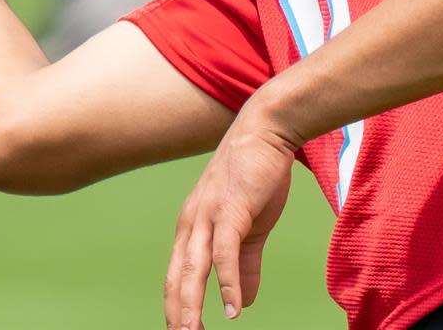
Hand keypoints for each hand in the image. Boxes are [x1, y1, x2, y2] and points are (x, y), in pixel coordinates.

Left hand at [164, 106, 298, 328]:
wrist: (266, 131)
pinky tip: (231, 306)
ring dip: (191, 304)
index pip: (177, 274)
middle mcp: (192, 223)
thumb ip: (245, 266)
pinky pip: (224, 251)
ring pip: (193, 268)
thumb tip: (241, 303)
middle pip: (177, 277)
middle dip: (176, 313)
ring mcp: (208, 216)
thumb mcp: (250, 228)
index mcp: (192, 227)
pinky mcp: (230, 209)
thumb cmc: (255, 177)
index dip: (176, 305)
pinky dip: (226, 280)